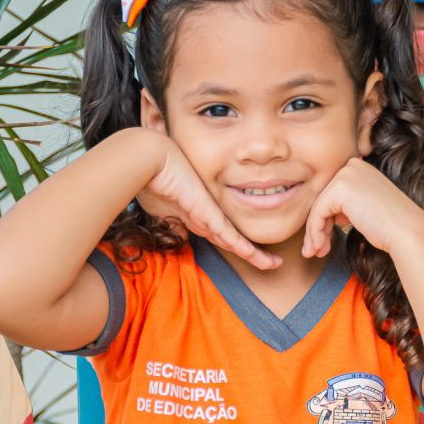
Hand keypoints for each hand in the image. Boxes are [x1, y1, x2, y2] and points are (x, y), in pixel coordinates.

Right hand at [136, 132, 280, 269]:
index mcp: (197, 214)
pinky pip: (229, 236)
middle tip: (273, 263)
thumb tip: (181, 236)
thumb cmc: (151, 178)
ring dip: (255, 255)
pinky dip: (244, 249)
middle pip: (234, 240)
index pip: (222, 235)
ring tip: (274, 264)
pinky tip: (258, 258)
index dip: (236, 247)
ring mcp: (208, 213)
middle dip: (253, 253)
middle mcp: (207, 215)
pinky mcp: (207, 213)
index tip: (249, 255)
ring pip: (236, 241)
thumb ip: (172, 222)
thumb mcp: (161, 208)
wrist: (148, 158)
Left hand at [300, 158, 423, 257]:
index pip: (331, 194)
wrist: (406, 231)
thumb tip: (326, 216)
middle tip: (316, 249)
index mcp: (359, 167)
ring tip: (314, 252)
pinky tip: (319, 248)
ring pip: (317, 207)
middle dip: (317, 227)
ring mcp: (346, 174)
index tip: (324, 241)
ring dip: (314, 233)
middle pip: (322, 199)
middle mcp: (351, 165)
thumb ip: (346, 206)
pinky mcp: (340, 188)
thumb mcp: (364, 208)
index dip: (325, 219)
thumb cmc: (390, 226)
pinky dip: (315, 232)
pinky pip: (317, 213)